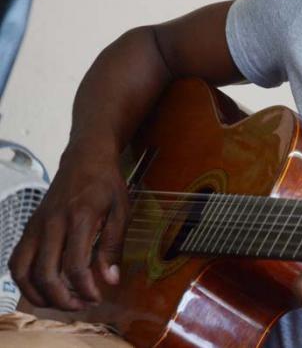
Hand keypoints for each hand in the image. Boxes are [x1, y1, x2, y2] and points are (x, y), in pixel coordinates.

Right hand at [9, 142, 128, 309]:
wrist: (85, 158)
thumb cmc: (106, 184)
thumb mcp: (121, 210)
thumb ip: (114, 246)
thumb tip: (110, 280)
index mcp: (80, 218)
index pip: (75, 265)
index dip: (85, 289)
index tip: (97, 298)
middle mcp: (53, 223)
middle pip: (45, 273)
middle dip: (62, 299)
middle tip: (80, 305)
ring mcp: (36, 225)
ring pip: (23, 271)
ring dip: (38, 295)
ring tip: (61, 302)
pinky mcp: (29, 227)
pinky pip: (17, 261)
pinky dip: (25, 281)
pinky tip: (44, 288)